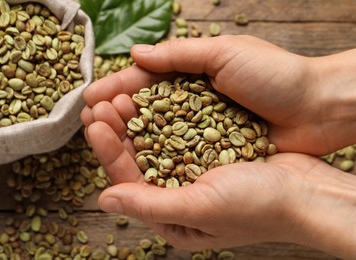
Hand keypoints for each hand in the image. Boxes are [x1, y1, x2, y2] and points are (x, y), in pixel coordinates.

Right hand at [82, 35, 355, 154]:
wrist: (317, 110)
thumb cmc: (276, 76)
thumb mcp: (225, 53)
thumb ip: (179, 55)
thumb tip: (136, 53)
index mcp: (192, 74)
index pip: (146, 81)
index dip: (118, 87)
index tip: (91, 97)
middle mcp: (192, 103)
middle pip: (146, 109)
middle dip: (116, 113)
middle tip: (90, 119)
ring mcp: (202, 130)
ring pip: (157, 133)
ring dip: (129, 135)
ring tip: (102, 137)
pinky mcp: (213, 153)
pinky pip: (179, 154)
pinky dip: (156, 156)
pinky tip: (134, 159)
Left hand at [87, 119, 355, 257]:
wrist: (308, 190)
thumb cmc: (259, 206)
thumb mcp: (201, 209)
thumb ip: (150, 206)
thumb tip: (105, 202)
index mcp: (172, 217)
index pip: (129, 183)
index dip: (109, 153)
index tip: (95, 124)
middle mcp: (178, 196)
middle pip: (138, 162)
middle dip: (118, 132)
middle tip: (100, 104)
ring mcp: (193, 173)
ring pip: (154, 145)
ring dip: (136, 121)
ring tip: (120, 96)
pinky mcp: (207, 154)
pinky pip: (177, 134)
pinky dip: (162, 117)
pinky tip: (151, 99)